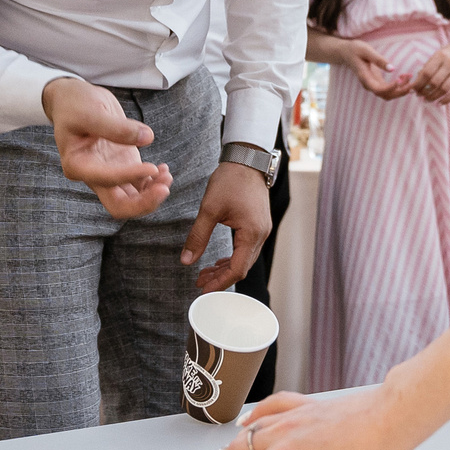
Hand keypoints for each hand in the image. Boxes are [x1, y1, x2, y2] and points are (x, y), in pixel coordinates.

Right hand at [42, 78, 171, 219]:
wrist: (74, 100)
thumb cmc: (76, 104)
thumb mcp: (91, 111)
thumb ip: (116, 127)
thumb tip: (147, 138)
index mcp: (77, 165)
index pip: (107, 180)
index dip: (131, 176)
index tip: (152, 166)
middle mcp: (92, 176)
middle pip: (118, 205)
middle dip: (143, 203)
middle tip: (165, 187)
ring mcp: (109, 173)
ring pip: (132, 200)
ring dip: (152, 194)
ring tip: (167, 175)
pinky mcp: (122, 166)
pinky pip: (139, 185)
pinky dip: (153, 182)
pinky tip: (164, 169)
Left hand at [186, 161, 272, 292]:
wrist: (246, 159)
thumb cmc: (230, 180)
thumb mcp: (209, 209)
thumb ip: (198, 236)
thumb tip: (186, 260)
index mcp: (251, 233)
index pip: (237, 269)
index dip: (220, 282)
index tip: (204, 289)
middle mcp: (261, 234)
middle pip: (242, 266)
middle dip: (220, 277)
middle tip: (199, 282)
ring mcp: (262, 229)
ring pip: (244, 258)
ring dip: (225, 268)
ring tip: (205, 273)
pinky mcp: (258, 224)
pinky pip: (246, 248)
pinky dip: (232, 256)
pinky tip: (218, 259)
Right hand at [338, 41, 409, 98]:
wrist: (346, 53)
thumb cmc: (355, 49)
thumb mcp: (366, 50)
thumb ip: (378, 60)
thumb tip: (392, 69)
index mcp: (365, 77)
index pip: (378, 90)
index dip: (390, 88)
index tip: (400, 80)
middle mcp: (369, 84)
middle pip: (385, 95)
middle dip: (400, 91)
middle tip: (411, 80)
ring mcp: (373, 84)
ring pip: (388, 94)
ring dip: (401, 89)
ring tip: (409, 76)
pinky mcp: (377, 82)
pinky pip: (389, 89)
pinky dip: (398, 86)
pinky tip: (404, 76)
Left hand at [409, 34, 449, 104]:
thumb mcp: (438, 54)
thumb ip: (428, 66)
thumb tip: (417, 81)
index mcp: (440, 56)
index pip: (426, 72)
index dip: (418, 83)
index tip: (414, 89)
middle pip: (434, 82)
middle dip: (425, 91)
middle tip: (420, 95)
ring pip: (444, 89)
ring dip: (433, 97)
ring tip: (427, 99)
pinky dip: (447, 100)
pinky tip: (440, 102)